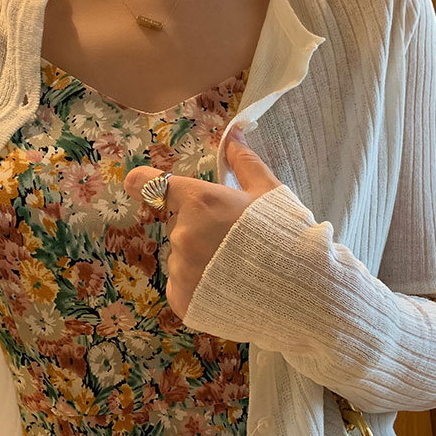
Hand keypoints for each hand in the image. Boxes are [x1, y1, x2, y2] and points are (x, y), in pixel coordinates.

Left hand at [125, 134, 281, 319]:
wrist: (300, 291)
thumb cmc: (286, 236)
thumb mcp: (269, 192)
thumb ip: (244, 162)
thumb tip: (233, 134)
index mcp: (199, 201)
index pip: (153, 185)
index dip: (143, 183)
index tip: (135, 184)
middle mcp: (183, 234)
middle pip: (178, 226)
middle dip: (199, 230)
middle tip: (233, 244)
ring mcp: (181, 270)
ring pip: (181, 259)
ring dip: (199, 262)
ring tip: (234, 272)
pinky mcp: (184, 301)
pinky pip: (181, 288)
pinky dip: (196, 289)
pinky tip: (223, 290)